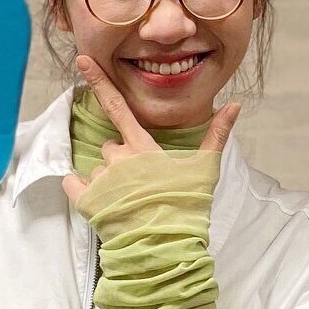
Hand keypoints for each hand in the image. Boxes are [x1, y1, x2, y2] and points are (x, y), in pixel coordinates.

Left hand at [62, 54, 239, 205]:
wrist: (165, 248)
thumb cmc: (187, 209)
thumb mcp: (205, 170)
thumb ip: (217, 135)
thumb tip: (235, 105)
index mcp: (143, 147)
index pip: (117, 106)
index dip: (99, 81)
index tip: (82, 60)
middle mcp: (117, 157)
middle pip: (111, 147)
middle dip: (120, 160)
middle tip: (141, 184)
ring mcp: (100, 179)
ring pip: (97, 168)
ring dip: (107, 179)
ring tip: (128, 201)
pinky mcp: (85, 201)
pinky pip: (74, 183)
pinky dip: (82, 189)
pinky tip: (103, 202)